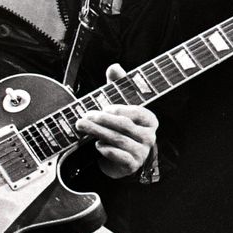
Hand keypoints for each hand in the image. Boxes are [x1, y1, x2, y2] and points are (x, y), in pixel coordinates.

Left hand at [75, 63, 158, 178]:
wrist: (120, 158)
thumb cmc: (120, 126)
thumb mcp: (120, 105)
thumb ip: (118, 85)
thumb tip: (114, 67)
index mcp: (150, 120)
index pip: (137, 112)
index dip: (119, 109)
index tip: (103, 107)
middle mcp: (150, 136)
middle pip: (124, 126)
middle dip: (102, 120)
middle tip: (84, 116)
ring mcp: (142, 152)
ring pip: (119, 140)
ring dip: (98, 132)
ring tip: (82, 126)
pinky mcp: (132, 165)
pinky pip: (119, 156)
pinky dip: (106, 150)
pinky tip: (97, 145)